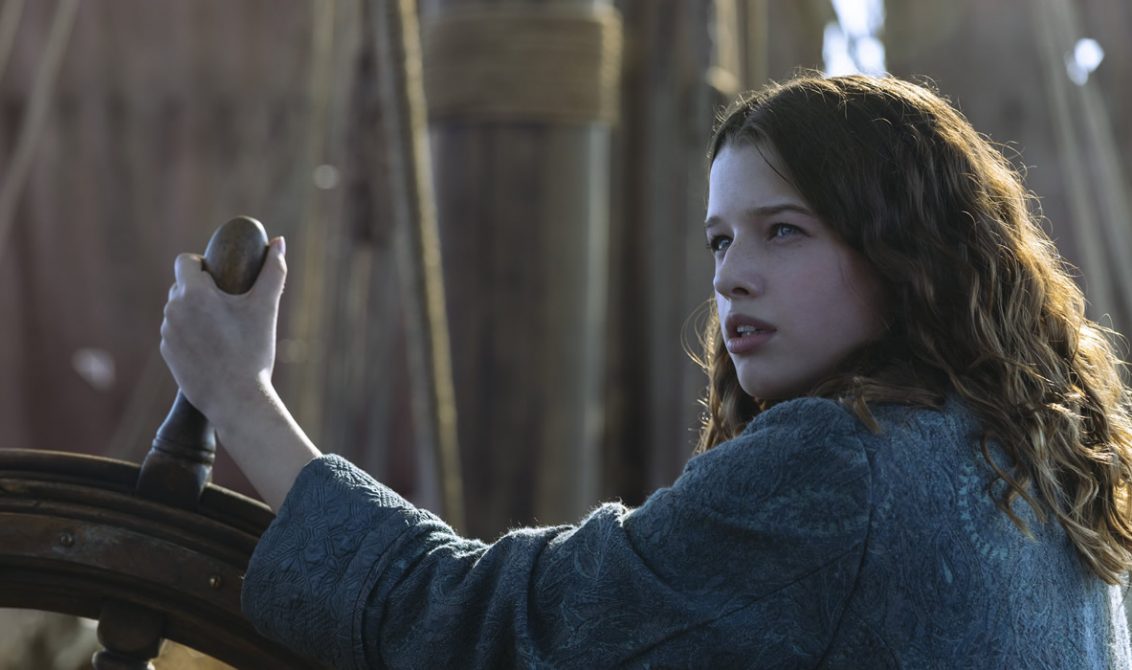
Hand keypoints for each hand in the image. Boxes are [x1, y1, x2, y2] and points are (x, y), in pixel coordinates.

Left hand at [159, 237, 286, 428]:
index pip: (184, 261)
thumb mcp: (266, 308)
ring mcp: (167, 333)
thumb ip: (273, 272)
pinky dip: (191, 334)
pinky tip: (213, 348)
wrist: (236, 399)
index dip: (201, 265)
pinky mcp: (167, 353)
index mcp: (193, 293)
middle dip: (200, 290)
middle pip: (181, 286)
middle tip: (228, 305)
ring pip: (178, 310)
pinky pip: (176, 333)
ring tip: (222, 329)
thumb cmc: (252, 351)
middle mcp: (173, 310)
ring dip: (194, 312)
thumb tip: (279, 243)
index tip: (220, 278)